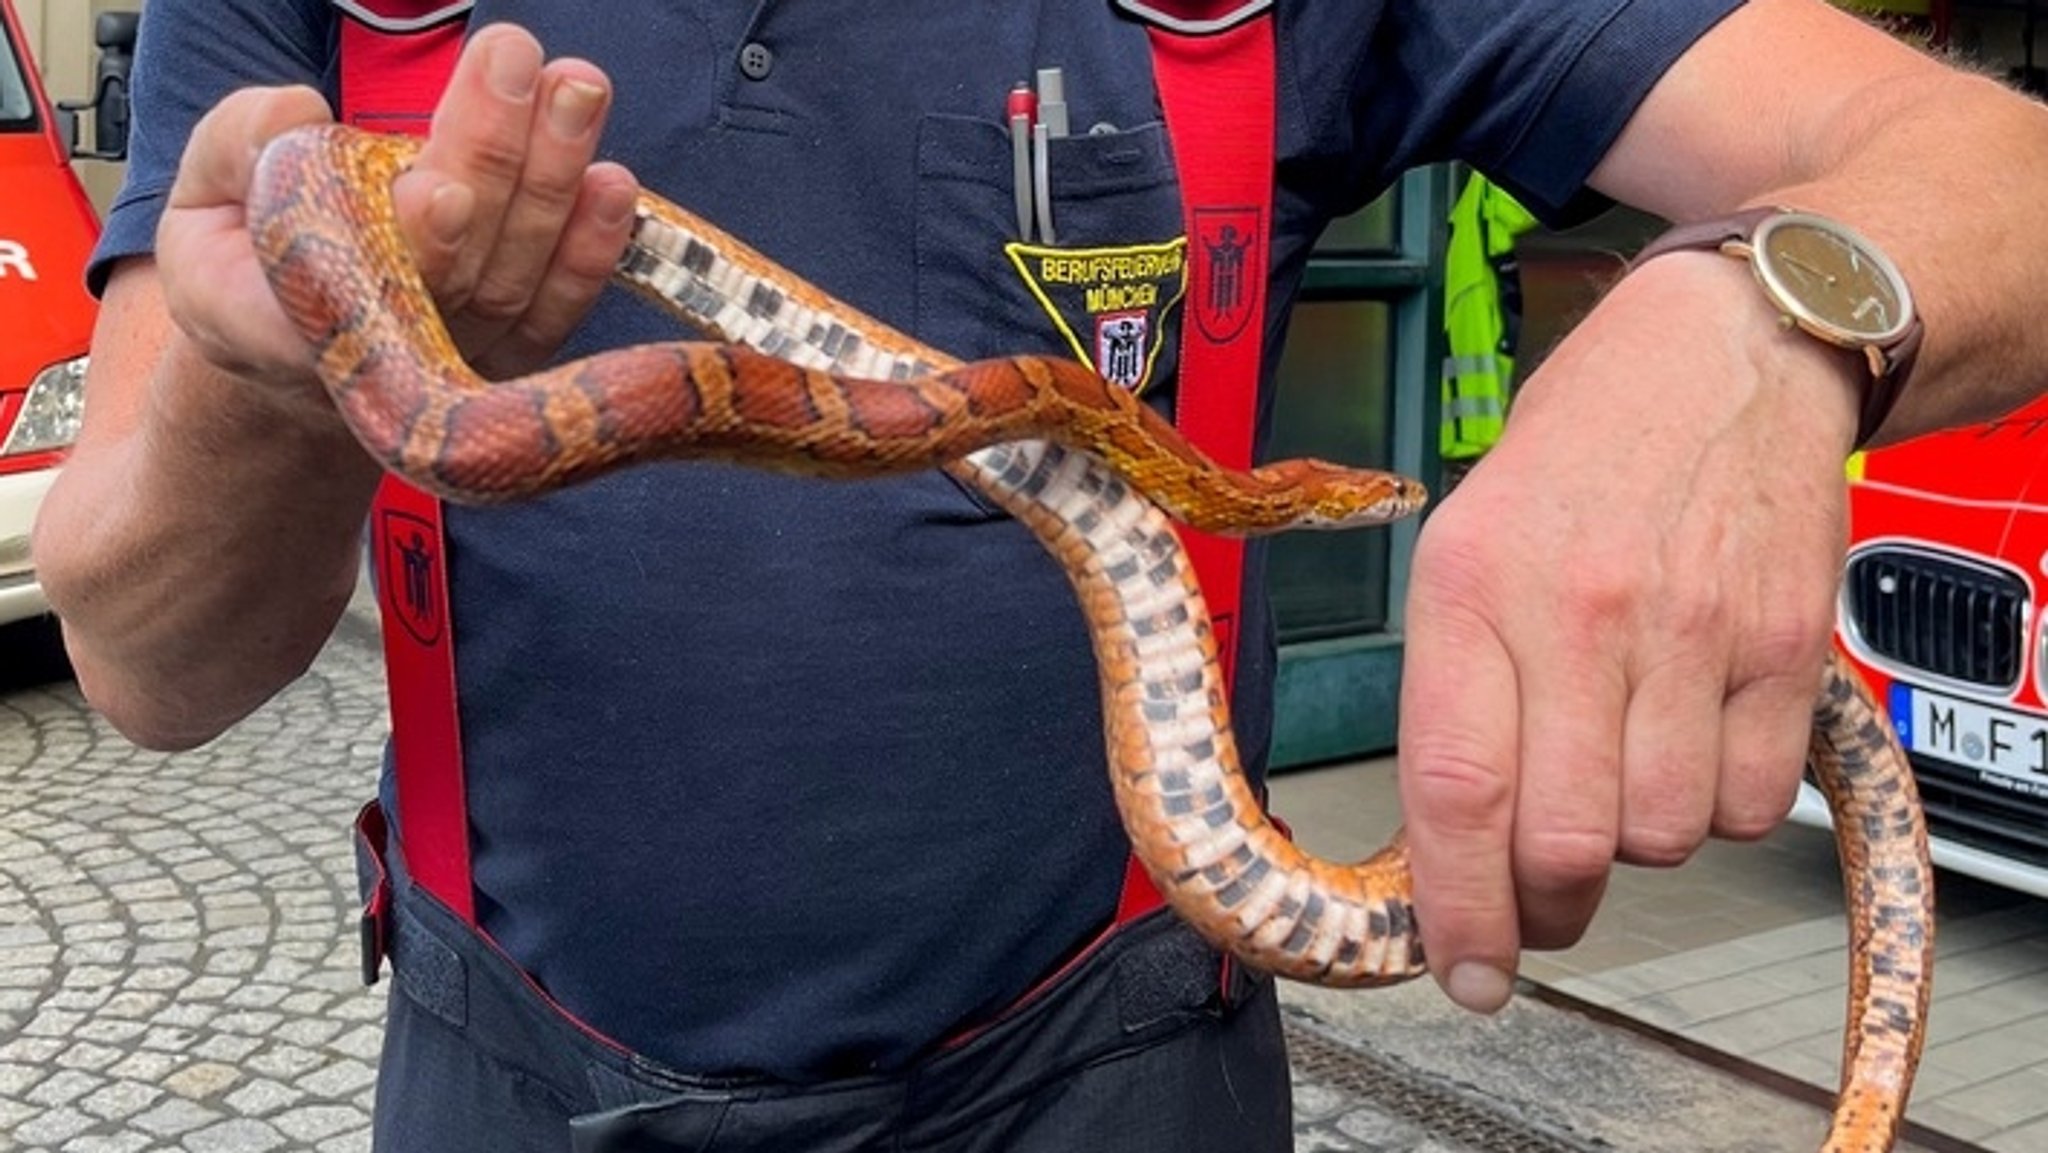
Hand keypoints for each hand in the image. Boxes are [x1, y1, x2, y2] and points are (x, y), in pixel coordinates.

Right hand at [157, 23, 639, 413]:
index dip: (411, 243)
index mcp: (287, 325)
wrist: (286, 359)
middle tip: (517, 62)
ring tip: (576, 89)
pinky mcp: (508, 361)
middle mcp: (386, 362)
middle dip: (493, 157)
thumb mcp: (203, 194)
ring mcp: (455, 368)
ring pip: (518, 278)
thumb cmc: (243, 258)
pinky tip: (614, 183)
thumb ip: (241, 145)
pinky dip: (593, 249)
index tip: (443, 186)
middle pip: (460, 266)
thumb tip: (300, 112)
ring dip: (555, 179)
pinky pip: (558, 310)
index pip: (362, 288)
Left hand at [1396, 253, 1860, 1011]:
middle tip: (1533, 906)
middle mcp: (1579, 612)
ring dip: (1627, 848)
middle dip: (1541, 907)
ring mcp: (1691, 632)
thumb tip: (1444, 847)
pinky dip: (1712, 813)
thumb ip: (1451, 692)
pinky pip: (1746, 807)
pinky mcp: (1781, 647)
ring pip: (1657, 838)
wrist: (1722, 361)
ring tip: (1611, 779)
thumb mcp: (1463, 547)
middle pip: (1563, 842)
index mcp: (1472, 586)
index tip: (1458, 968)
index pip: (1456, 788)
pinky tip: (1685, 748)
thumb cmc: (1576, 459)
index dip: (1455, 906)